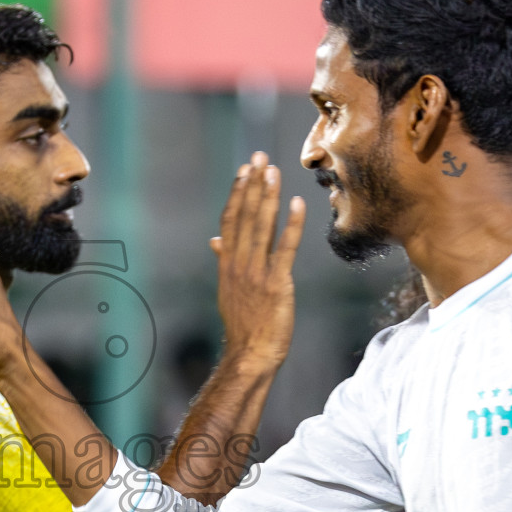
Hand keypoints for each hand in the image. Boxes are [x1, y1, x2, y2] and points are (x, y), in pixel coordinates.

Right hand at [211, 151, 304, 369]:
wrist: (250, 354)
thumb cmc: (244, 324)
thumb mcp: (228, 289)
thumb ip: (224, 260)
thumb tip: (215, 239)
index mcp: (228, 263)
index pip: (230, 220)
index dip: (237, 193)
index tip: (244, 169)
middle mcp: (239, 263)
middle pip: (244, 216)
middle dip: (252, 185)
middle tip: (259, 157)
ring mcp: (256, 273)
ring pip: (261, 227)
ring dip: (267, 197)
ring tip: (273, 171)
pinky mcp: (276, 283)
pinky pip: (284, 249)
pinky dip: (291, 225)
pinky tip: (296, 204)